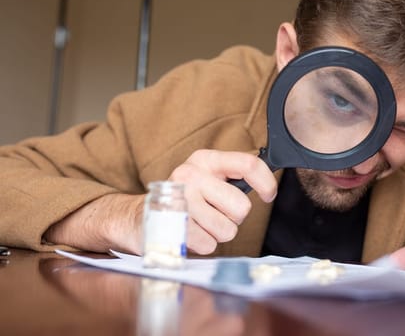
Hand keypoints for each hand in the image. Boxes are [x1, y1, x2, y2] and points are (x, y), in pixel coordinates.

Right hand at [44, 149, 276, 254]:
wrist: (136, 216)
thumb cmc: (181, 198)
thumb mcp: (205, 177)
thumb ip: (232, 176)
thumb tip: (266, 185)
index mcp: (204, 160)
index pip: (248, 164)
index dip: (266, 183)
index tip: (268, 195)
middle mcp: (191, 175)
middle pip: (241, 206)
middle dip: (233, 217)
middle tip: (215, 213)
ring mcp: (179, 201)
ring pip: (227, 230)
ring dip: (217, 233)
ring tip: (199, 224)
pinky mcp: (172, 226)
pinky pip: (209, 245)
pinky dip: (203, 245)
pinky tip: (188, 234)